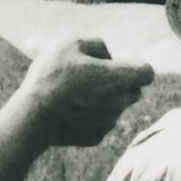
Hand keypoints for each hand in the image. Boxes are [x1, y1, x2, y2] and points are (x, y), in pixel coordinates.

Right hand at [20, 37, 153, 147]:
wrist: (33, 115)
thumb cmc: (53, 74)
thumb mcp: (72, 42)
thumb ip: (97, 44)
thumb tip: (106, 55)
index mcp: (120, 77)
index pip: (147, 71)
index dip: (136, 63)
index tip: (119, 59)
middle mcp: (121, 102)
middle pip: (133, 90)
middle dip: (121, 81)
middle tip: (95, 74)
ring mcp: (109, 122)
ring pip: (115, 107)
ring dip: (104, 99)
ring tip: (75, 91)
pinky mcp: (96, 137)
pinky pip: (100, 123)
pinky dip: (90, 116)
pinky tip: (69, 110)